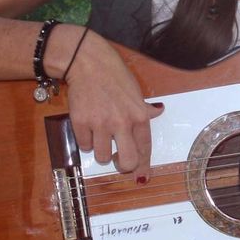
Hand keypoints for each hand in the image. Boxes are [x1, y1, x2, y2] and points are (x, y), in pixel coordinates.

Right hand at [60, 30, 163, 179]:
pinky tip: (88, 126)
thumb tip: (158, 111)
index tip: (141, 176)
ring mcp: (100, 124)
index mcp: (139, 116)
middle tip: (117, 157)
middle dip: (121, 165)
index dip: (143, 166)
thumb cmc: (114, 75)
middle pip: (126, 162)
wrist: (88, 63)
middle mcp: (122, 122)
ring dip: (100, 150)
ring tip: (100, 134)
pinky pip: (84, 146)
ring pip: (101, 157)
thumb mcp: (135, 91)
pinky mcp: (81, 123)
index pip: (145, 149)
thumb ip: (145, 108)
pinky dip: (86, 140)